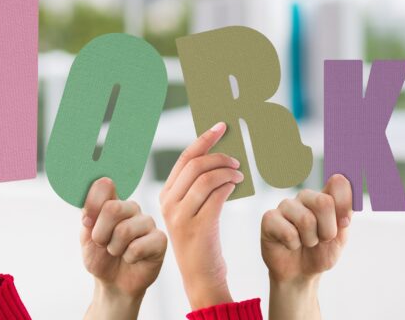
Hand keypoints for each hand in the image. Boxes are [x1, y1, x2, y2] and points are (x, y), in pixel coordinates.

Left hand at [81, 178, 167, 319]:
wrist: (113, 284)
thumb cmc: (100, 257)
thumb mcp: (86, 236)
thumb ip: (88, 216)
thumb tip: (90, 210)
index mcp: (114, 201)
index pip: (104, 185)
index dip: (92, 204)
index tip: (87, 222)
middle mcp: (132, 208)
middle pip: (113, 208)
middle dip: (100, 234)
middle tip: (102, 244)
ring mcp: (147, 222)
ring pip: (125, 230)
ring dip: (114, 248)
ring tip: (118, 252)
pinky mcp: (160, 240)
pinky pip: (138, 247)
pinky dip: (129, 258)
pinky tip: (132, 259)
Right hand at [159, 121, 242, 309]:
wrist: (200, 276)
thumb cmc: (202, 239)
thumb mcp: (192, 210)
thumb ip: (199, 186)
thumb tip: (221, 157)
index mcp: (165, 194)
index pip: (185, 158)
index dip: (204, 139)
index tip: (221, 127)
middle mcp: (168, 202)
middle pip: (195, 164)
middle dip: (219, 156)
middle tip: (236, 159)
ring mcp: (181, 215)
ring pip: (207, 178)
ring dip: (228, 171)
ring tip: (239, 174)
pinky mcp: (199, 226)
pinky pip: (217, 194)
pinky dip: (229, 185)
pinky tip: (237, 185)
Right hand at [261, 174, 352, 319]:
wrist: (301, 274)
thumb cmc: (321, 252)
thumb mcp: (340, 235)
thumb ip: (344, 210)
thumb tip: (340, 180)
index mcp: (324, 196)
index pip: (338, 183)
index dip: (345, 205)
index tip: (344, 223)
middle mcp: (304, 197)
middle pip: (323, 202)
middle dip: (327, 230)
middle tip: (322, 239)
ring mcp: (285, 206)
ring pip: (306, 219)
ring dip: (310, 240)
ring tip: (305, 242)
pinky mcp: (269, 218)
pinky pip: (288, 232)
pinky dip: (293, 245)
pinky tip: (289, 244)